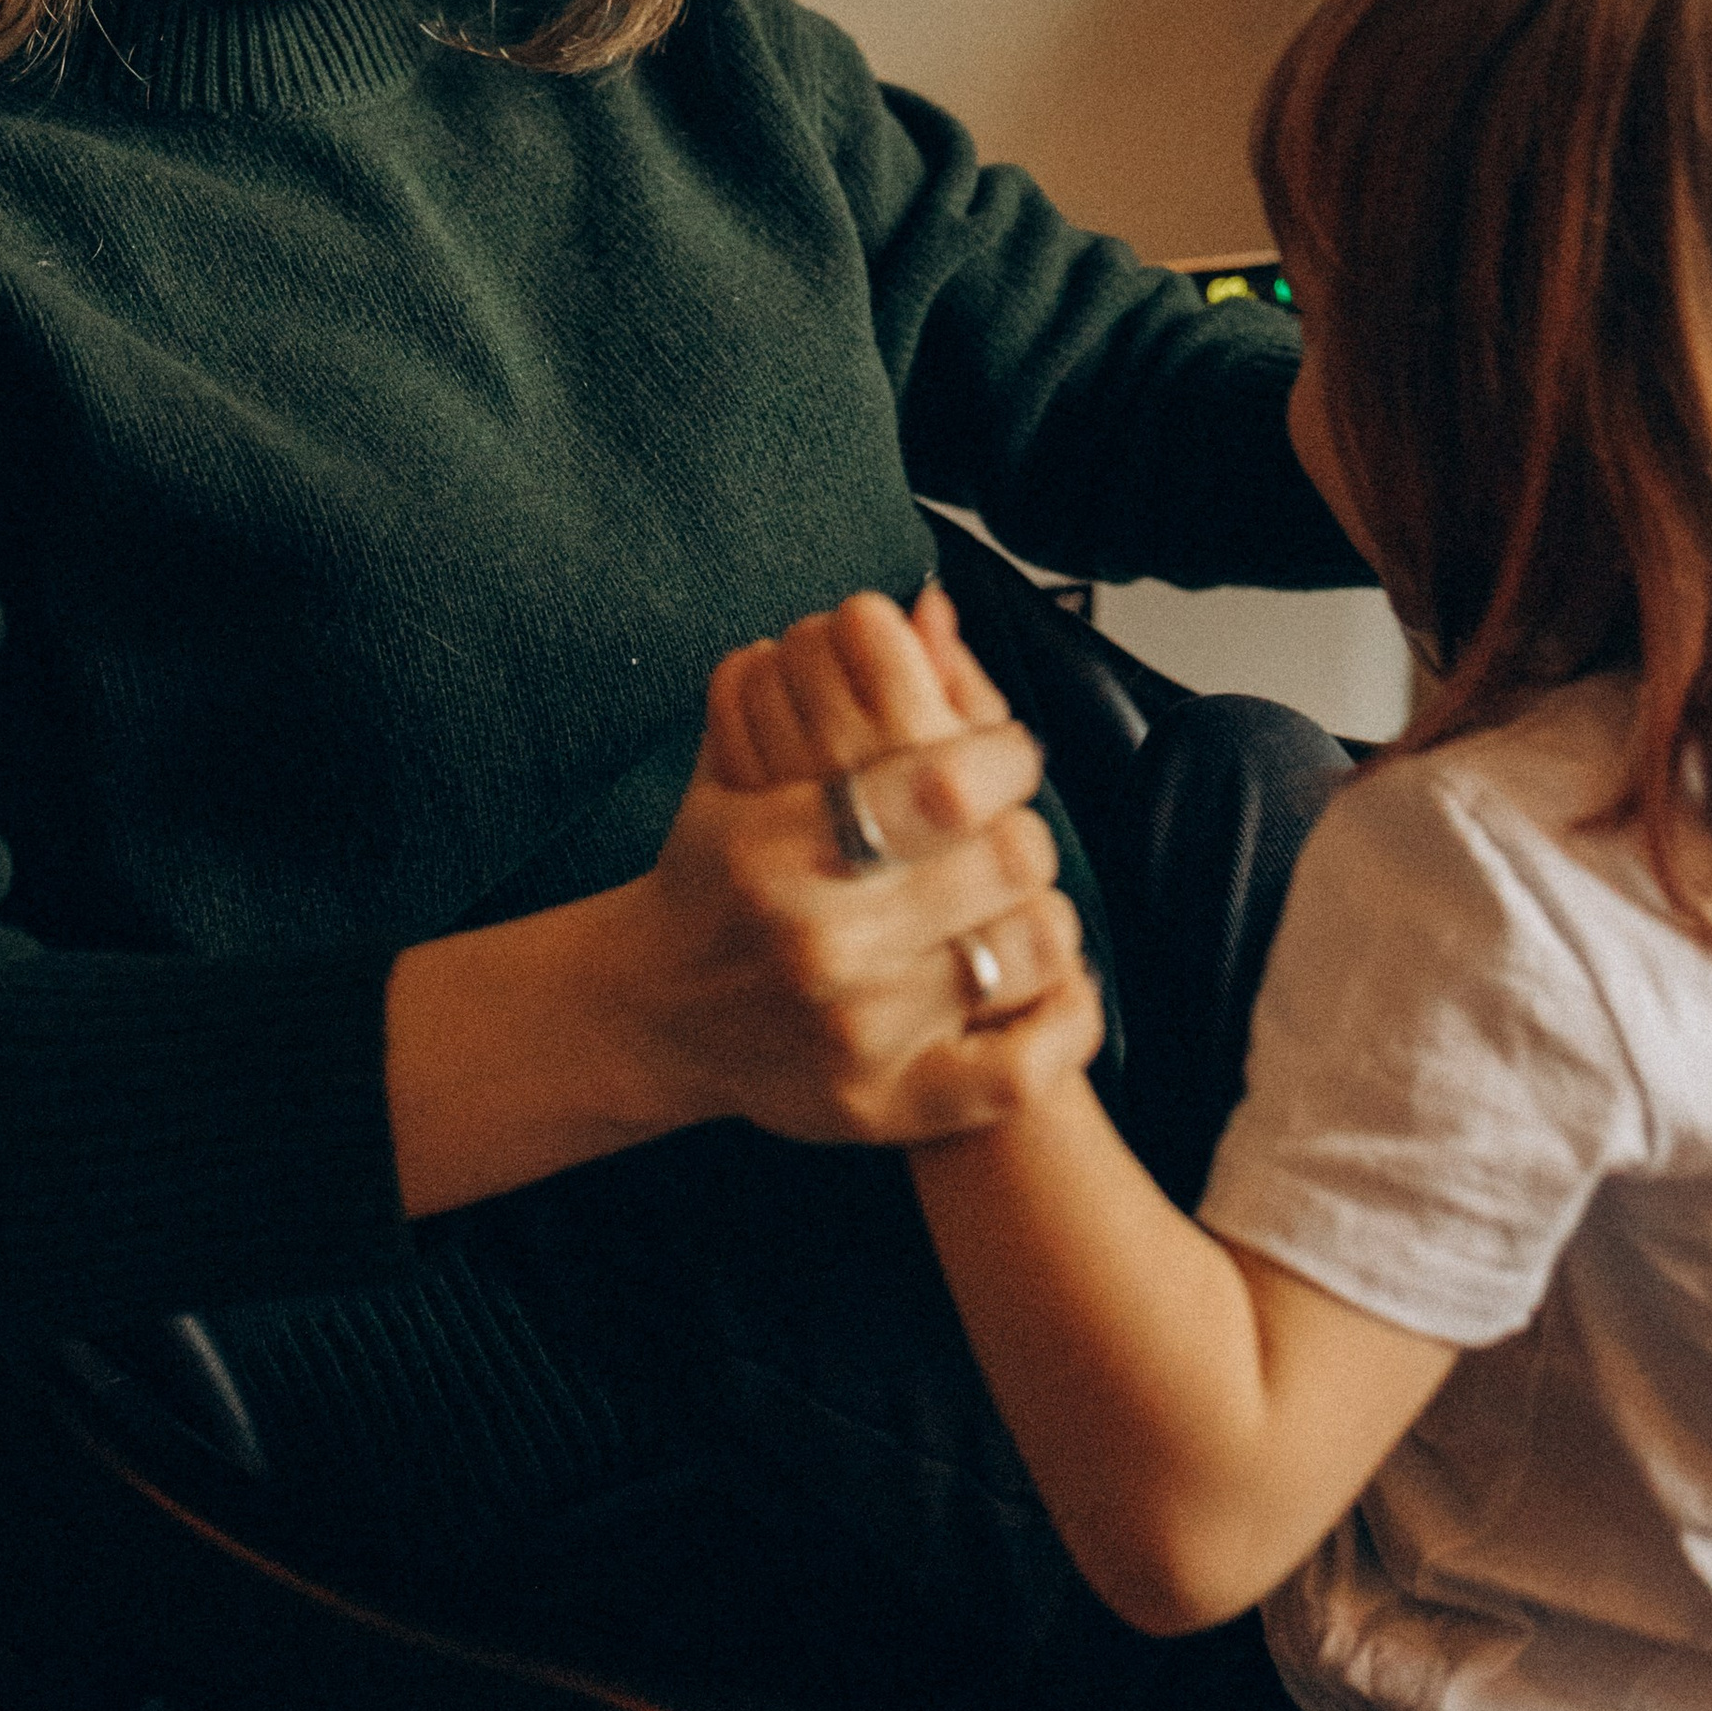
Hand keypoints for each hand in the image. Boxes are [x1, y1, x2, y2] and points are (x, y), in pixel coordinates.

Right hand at [629, 587, 1104, 1148]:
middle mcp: (821, 946)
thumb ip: (827, 679)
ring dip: (1045, 913)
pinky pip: (1022, 1071)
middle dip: (1025, 830)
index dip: (1004, 756)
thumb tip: (930, 602)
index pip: (945, 783)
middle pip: (1004, 861)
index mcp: (782, 850)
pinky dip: (1064, 1020)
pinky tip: (1060, 981)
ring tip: (1022, 899)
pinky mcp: (882, 1108)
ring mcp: (856, 1036)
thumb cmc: (710, 875)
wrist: (647, 1014)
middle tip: (1011, 827)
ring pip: (1027, 953)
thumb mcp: (742, 766)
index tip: (1006, 755)